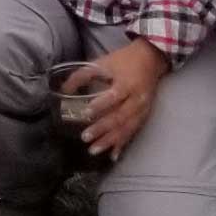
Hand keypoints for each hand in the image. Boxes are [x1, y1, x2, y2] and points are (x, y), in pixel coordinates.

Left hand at [57, 38, 165, 158]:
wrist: (152, 59)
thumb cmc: (123, 61)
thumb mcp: (103, 63)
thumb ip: (82, 75)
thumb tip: (63, 90)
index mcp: (127, 83)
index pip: (113, 96)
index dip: (100, 105)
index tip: (86, 113)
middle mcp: (137, 99)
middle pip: (119, 116)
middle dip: (102, 129)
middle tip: (85, 137)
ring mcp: (142, 109)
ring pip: (126, 128)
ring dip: (110, 141)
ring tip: (94, 150)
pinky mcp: (144, 115)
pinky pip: (133, 132)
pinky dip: (122, 144)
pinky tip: (113, 155)